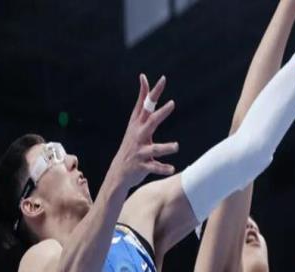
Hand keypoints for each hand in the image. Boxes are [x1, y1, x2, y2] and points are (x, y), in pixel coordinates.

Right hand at [111, 74, 177, 188]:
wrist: (119, 171)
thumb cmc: (131, 142)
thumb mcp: (135, 122)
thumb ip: (142, 101)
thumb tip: (143, 77)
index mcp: (138, 124)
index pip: (146, 105)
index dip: (153, 92)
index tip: (163, 79)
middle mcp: (139, 135)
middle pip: (151, 122)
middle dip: (161, 113)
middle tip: (172, 104)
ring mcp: (140, 151)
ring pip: (154, 148)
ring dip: (165, 147)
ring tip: (176, 146)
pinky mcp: (142, 166)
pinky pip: (154, 167)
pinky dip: (163, 168)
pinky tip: (171, 168)